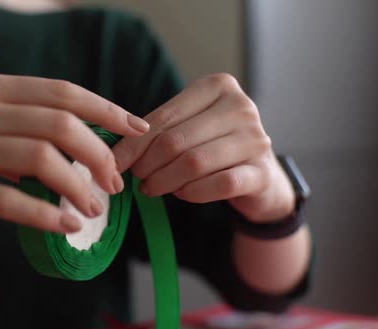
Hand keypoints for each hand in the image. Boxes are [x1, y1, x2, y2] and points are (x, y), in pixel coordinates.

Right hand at [0, 69, 149, 232]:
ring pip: (40, 157)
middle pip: (60, 122)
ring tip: (92, 208)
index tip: (135, 127)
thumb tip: (64, 147)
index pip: (61, 90)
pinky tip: (63, 225)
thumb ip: (11, 121)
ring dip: (77, 185)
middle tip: (113, 183)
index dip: (105, 108)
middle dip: (99, 154)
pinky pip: (6, 198)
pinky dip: (42, 213)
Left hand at [112, 73, 294, 221]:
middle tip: (136, 178)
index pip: (165, 117)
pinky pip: (218, 184)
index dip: (134, 144)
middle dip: (147, 164)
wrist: (258, 174)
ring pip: (194, 162)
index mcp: (217, 86)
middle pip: (176, 140)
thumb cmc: (213, 145)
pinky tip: (180, 194)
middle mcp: (240, 106)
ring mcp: (256, 138)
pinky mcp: (262, 172)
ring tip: (152, 188)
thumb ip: (157, 131)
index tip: (115, 163)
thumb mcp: (187, 126)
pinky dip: (192, 192)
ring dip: (165, 181)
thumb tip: (115, 154)